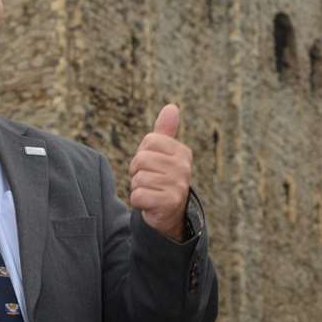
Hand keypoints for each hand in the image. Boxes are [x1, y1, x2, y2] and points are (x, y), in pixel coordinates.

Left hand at [128, 104, 191, 240]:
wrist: (169, 213)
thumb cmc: (162, 178)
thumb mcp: (163, 154)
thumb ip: (165, 132)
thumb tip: (171, 107)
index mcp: (182, 152)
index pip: (149, 142)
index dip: (142, 154)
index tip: (151, 165)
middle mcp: (183, 167)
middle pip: (141, 160)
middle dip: (137, 172)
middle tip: (149, 181)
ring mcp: (178, 185)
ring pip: (138, 179)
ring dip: (138, 187)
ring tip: (151, 191)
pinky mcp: (169, 202)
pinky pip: (138, 195)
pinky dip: (138, 201)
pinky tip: (149, 203)